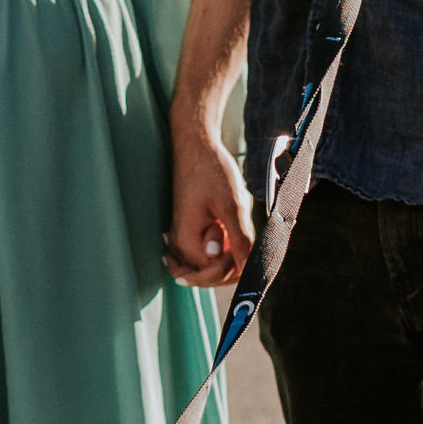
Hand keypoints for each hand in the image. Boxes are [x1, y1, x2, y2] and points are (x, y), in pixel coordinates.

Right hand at [165, 125, 253, 289]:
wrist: (196, 147)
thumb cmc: (213, 172)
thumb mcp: (233, 205)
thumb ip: (238, 239)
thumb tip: (242, 268)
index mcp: (187, 241)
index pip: (213, 274)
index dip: (234, 266)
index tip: (244, 245)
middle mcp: (178, 245)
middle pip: (208, 276)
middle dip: (230, 263)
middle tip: (241, 237)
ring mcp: (180, 239)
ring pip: (207, 266)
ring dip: (226, 254)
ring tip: (230, 228)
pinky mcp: (186, 231)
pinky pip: (203, 253)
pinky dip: (218, 248)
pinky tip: (224, 234)